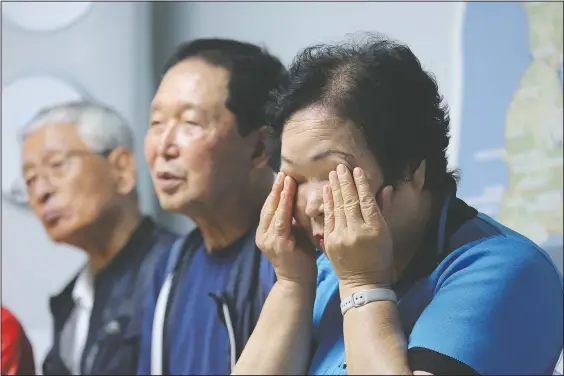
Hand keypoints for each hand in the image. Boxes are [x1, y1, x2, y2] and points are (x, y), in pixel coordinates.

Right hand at [256, 172, 316, 285]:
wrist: (298, 282)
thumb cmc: (300, 258)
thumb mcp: (294, 235)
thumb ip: (293, 220)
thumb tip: (299, 201)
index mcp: (265, 232)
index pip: (269, 208)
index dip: (275, 192)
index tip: (282, 177)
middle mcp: (263, 235)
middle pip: (268, 206)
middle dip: (276, 189)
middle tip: (283, 172)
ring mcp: (268, 240)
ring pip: (274, 211)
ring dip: (280, 193)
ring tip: (286, 179)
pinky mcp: (278, 243)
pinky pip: (281, 219)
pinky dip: (285, 204)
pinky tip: (289, 192)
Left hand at [323, 165, 394, 291]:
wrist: (362, 283)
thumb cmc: (380, 258)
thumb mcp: (386, 234)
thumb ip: (383, 210)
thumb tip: (386, 188)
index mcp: (375, 229)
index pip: (366, 201)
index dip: (361, 184)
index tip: (357, 170)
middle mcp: (357, 231)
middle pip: (350, 201)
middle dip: (345, 181)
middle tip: (341, 166)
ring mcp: (341, 236)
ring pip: (338, 207)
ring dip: (335, 188)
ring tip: (333, 173)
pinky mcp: (329, 241)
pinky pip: (328, 218)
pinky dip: (328, 202)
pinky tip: (327, 190)